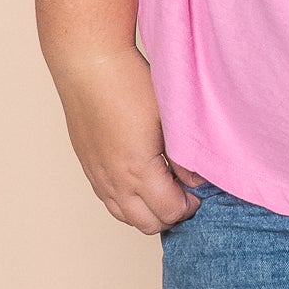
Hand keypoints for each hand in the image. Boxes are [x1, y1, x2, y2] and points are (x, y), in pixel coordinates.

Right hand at [56, 45, 204, 234]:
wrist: (89, 65)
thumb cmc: (129, 83)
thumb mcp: (168, 117)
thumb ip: (183, 156)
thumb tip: (195, 181)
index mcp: (137, 170)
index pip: (169, 212)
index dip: (190, 206)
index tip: (199, 192)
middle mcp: (114, 180)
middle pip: (147, 223)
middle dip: (171, 215)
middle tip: (186, 194)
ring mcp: (97, 175)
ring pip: (125, 217)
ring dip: (148, 212)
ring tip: (165, 190)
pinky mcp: (88, 166)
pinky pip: (108, 201)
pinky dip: (128, 203)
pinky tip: (141, 183)